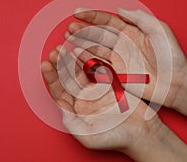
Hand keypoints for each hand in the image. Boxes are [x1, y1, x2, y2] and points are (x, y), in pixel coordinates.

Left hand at [41, 44, 161, 150]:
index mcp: (76, 110)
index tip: (45, 64)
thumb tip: (59, 103)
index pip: (59, 91)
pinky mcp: (111, 83)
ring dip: (73, 59)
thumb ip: (71, 122)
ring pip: (82, 71)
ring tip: (65, 47)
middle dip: (60, 65)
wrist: (142, 132)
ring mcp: (97, 89)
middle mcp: (84, 98)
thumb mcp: (88, 136)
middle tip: (54, 51)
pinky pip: (98, 68)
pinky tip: (83, 50)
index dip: (51, 78)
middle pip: (68, 78)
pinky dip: (90, 59)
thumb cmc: (115, 138)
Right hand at [65, 8, 186, 107]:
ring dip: (81, 44)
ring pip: (95, 49)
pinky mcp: (116, 74)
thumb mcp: (160, 30)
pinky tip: (76, 54)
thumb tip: (119, 9)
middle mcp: (122, 44)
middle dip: (83, 31)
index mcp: (131, 31)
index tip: (77, 12)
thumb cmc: (171, 56)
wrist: (175, 82)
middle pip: (98, 35)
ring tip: (67, 39)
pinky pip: (98, 65)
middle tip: (69, 28)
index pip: (107, 21)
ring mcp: (118, 59)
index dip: (92, 16)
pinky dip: (86, 60)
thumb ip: (140, 18)